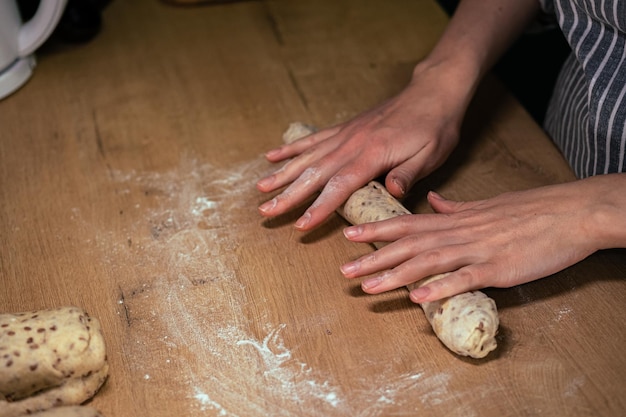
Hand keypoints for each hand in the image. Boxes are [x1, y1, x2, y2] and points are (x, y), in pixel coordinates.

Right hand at [256, 62, 470, 230]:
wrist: (432, 91)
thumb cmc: (435, 126)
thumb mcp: (431, 154)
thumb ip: (408, 173)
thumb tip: (392, 194)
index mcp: (373, 154)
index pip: (340, 186)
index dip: (319, 207)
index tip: (301, 225)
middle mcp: (353, 143)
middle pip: (314, 173)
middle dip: (288, 195)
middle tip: (266, 211)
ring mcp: (345, 134)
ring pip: (307, 156)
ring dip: (283, 173)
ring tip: (261, 188)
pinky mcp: (345, 128)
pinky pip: (313, 139)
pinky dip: (292, 148)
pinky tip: (272, 155)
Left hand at [340, 175, 625, 301]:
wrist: (570, 212)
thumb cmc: (529, 210)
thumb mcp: (485, 205)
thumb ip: (455, 207)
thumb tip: (434, 202)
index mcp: (455, 220)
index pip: (407, 224)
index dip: (376, 230)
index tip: (349, 236)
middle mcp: (458, 233)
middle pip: (408, 245)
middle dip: (374, 257)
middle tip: (344, 270)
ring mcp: (477, 251)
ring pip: (427, 262)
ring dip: (396, 275)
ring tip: (368, 287)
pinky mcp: (497, 268)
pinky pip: (464, 279)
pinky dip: (439, 287)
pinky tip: (418, 298)